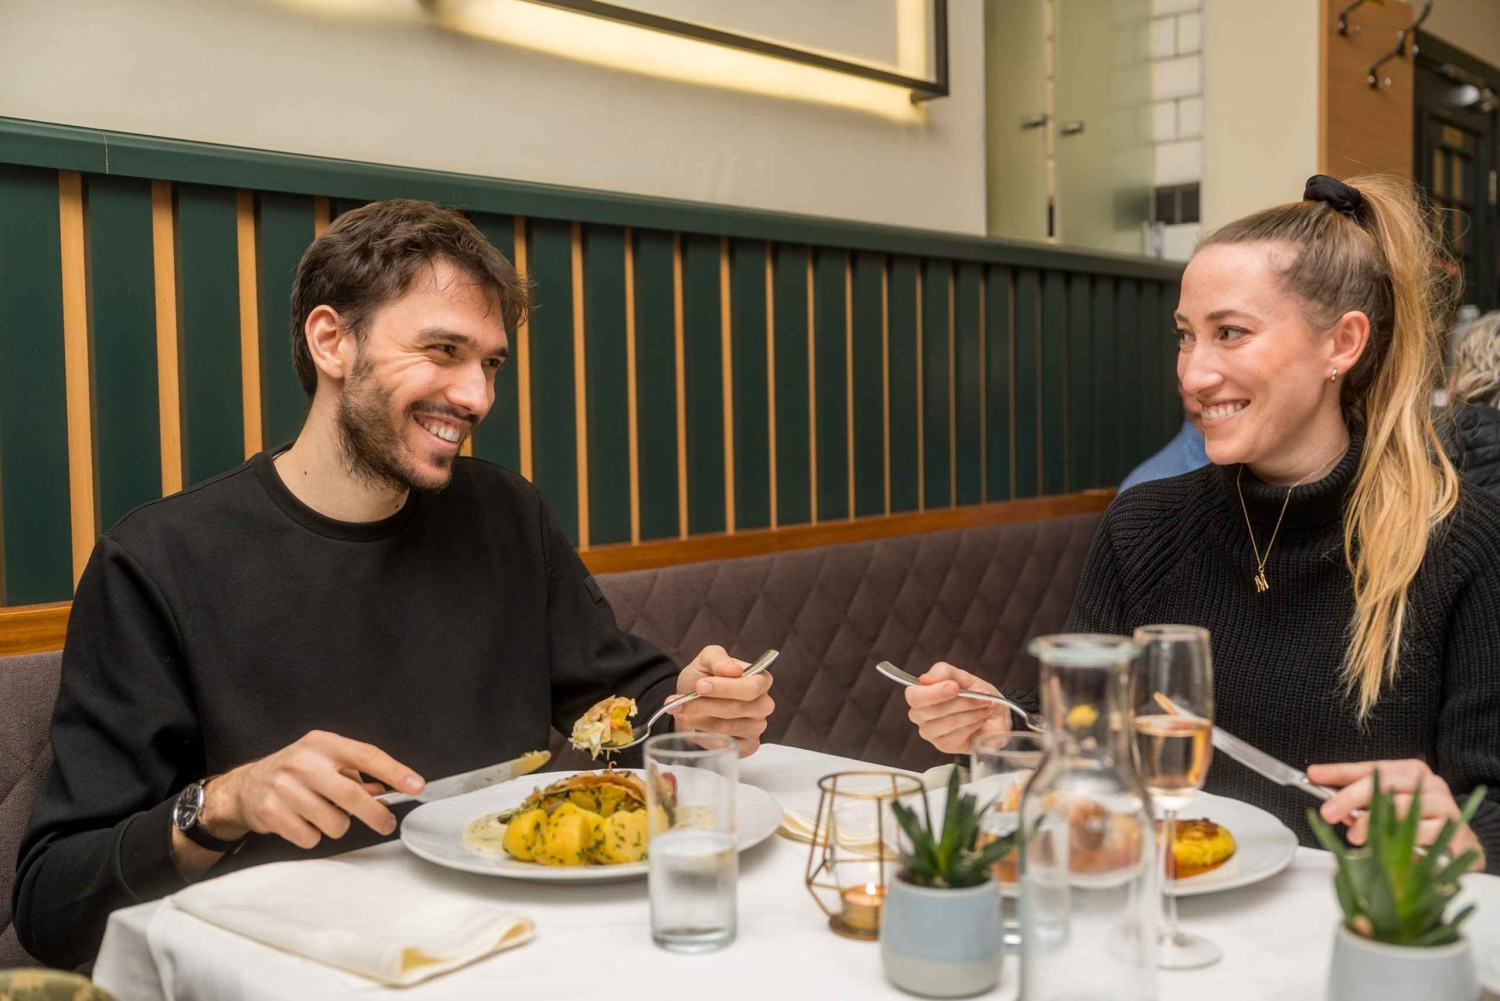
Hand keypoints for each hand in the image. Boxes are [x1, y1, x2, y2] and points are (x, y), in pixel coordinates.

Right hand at [205, 730, 424, 849]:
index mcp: (323, 744)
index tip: (416, 786)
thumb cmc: (294, 773)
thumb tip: (386, 791)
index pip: (366, 755)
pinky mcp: (271, 812)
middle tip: (386, 823)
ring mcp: (285, 787)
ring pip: (334, 822)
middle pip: (352, 795)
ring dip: (337, 826)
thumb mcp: (324, 761)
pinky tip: (302, 822)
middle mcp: (304, 762)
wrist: (244, 787)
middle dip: (376, 814)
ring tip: (324, 815)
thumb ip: (355, 774)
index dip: (395, 771)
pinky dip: (313, 836)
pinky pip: (310, 837)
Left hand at [667, 645, 774, 756]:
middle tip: (679, 702)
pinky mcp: (748, 746)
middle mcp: (763, 704)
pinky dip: (704, 736)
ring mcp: (757, 727)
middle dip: (704, 705)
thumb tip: (733, 670)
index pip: (751, 687)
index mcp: (761, 679)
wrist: (690, 701)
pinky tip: (694, 727)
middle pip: (738, 708)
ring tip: (681, 711)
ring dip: (699, 719)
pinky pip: (726, 745)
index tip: (699, 686)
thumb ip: (718, 659)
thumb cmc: (703, 678)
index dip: (725, 688)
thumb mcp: (706, 660)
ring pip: (727, 728)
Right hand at [906, 662, 1011, 753]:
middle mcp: (920, 715)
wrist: (996, 714)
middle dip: (962, 702)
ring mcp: (930, 733)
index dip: (934, 692)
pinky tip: (980, 720)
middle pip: (932, 710)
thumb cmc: (976, 694)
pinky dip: (974, 724)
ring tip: (985, 706)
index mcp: (920, 694)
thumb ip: (943, 672)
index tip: (955, 687)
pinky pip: (957, 735)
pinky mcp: (943, 746)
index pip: (913, 696)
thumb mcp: (963, 677)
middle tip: (982, 696)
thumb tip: (925, 679)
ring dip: (972, 712)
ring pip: (948, 722)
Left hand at [1309, 759, 1484, 869]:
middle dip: (1351, 797)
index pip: (1370, 768)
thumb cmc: (1418, 821)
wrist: (1462, 844)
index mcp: (1410, 771)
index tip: (1314, 775)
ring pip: (1403, 808)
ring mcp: (1445, 806)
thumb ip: (1357, 799)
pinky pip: (1425, 834)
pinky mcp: (1457, 830)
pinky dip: (1403, 842)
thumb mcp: (1386, 805)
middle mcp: (1429, 783)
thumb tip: (1322, 787)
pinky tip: (1389, 850)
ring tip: (1355, 837)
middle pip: (1385, 784)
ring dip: (1374, 823)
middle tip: (1329, 812)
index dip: (1340, 772)